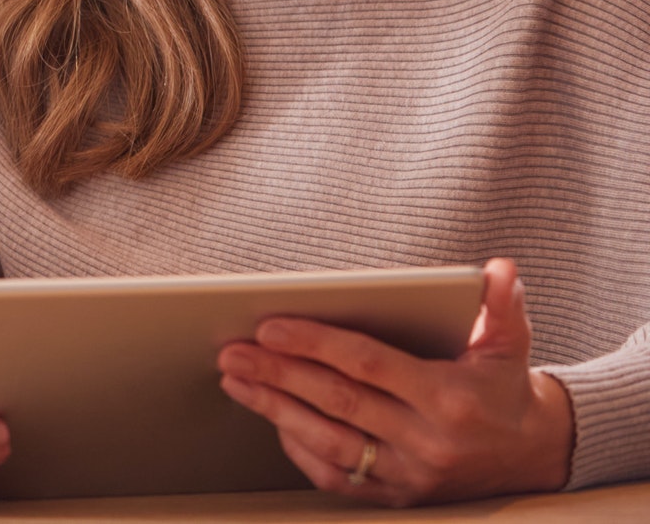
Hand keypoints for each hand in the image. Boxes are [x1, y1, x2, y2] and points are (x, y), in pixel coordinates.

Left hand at [217, 258, 574, 504]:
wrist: (533, 456)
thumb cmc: (504, 390)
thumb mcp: (509, 344)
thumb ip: (502, 305)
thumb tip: (500, 269)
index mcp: (449, 398)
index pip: (368, 364)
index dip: (315, 344)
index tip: (268, 326)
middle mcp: (427, 442)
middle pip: (338, 402)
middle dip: (279, 375)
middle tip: (233, 352)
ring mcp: (410, 475)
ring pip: (329, 443)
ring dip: (275, 410)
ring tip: (236, 381)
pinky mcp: (398, 498)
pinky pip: (337, 479)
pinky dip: (300, 449)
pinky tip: (272, 419)